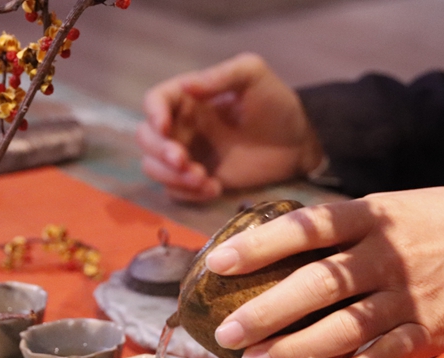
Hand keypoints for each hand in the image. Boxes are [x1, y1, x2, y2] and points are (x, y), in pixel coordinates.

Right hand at [136, 53, 323, 201]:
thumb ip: (221, 76)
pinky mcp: (197, 181)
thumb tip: (186, 85)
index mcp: (188, 98)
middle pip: (146, 139)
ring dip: (172, 177)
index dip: (153, 115)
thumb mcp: (253, 76)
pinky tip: (214, 189)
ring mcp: (188, 156)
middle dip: (161, 153)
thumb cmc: (276, 105)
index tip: (165, 128)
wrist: (297, 145)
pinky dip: (187, 194)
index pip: (154, 101)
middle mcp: (181, 126)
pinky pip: (174, 191)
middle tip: (186, 163)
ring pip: (154, 168)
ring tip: (205, 180)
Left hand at [205, 187, 443, 357]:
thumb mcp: (386, 207)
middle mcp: (387, 257)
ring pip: (346, 328)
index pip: (306, 228)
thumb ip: (337, 228)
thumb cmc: (434, 221)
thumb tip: (270, 242)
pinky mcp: (430, 332)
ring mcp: (409, 297)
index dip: (259, 246)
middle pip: (318, 284)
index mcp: (371, 218)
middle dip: (266, 311)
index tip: (216, 264)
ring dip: (296, 349)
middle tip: (225, 333)